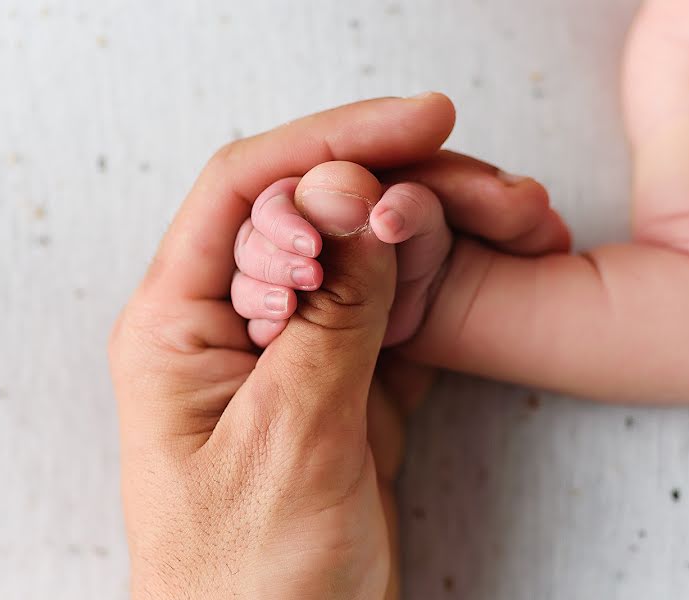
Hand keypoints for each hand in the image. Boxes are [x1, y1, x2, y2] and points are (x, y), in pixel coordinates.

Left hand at [109, 95, 462, 598]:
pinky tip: (485, 268)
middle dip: (398, 188)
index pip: (245, 192)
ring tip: (509, 220)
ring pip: (363, 260)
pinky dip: (442, 287)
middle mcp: (232, 327)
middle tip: (483, 183)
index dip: (329, 144)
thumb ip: (329, 319)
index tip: (414, 127)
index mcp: (178, 327)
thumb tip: (358, 207)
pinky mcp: (344, 388)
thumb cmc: (247, 582)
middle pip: (312, 215)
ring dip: (433, 233)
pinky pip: (395, 313)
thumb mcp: (288, 440)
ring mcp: (294, 355)